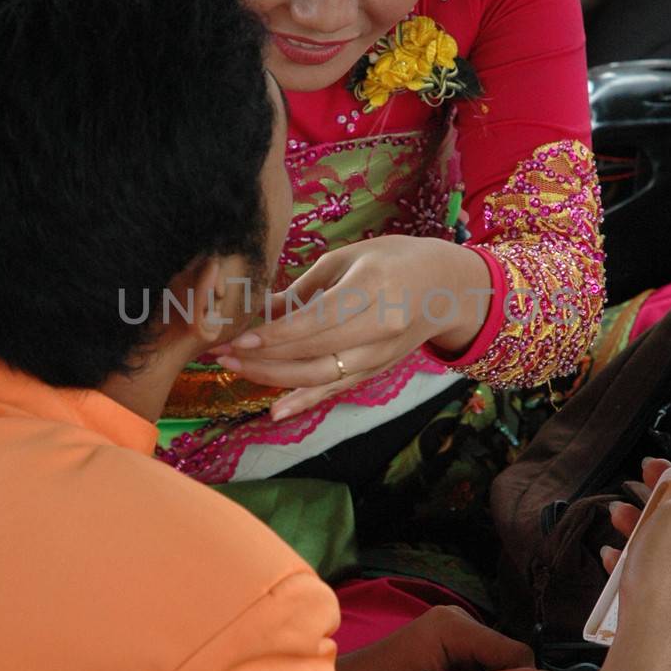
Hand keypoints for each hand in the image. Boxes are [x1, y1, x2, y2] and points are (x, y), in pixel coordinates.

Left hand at [217, 235, 490, 421]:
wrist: (448, 287)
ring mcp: (380, 355)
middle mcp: (379, 327)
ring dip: (274, 378)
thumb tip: (258, 308)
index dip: (277, 334)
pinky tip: (275, 411)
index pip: (317, 320)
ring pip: (321, 375)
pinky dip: (306, 401)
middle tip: (222, 354)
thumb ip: (304, 288)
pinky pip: (337, 390)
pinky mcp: (377, 370)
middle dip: (264, 357)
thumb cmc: (394, 260)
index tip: (239, 339)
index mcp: (373, 288)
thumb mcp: (348, 259)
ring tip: (235, 370)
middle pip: (314, 352)